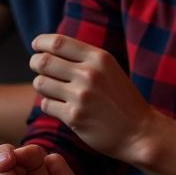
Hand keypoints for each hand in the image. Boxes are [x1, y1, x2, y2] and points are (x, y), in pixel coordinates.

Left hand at [30, 34, 156, 164]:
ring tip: (52, 88)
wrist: (139, 131)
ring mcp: (81, 96)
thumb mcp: (109, 69)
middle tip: (38, 67)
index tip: (36, 46)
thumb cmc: (122, 99)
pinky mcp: (74, 117)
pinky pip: (46, 104)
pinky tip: (62, 106)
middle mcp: (89, 74)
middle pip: (43, 61)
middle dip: (36, 63)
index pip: (57, 43)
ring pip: (41, 83)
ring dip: (42, 85)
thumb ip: (84, 58)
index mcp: (99, 58)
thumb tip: (48, 49)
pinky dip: (49, 104)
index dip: (40, 43)